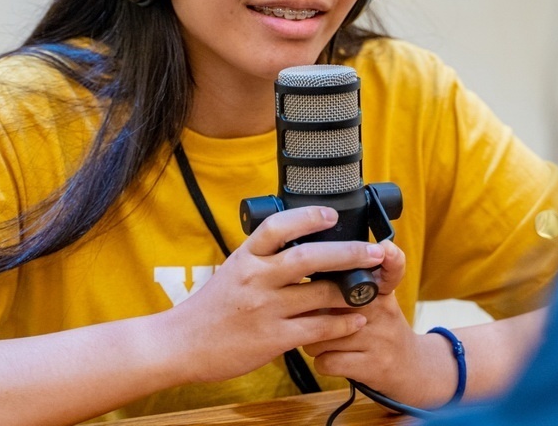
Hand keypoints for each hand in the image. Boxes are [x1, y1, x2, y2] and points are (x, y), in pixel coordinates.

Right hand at [162, 206, 384, 384]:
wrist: (182, 343)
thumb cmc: (210, 307)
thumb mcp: (233, 269)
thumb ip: (262, 256)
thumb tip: (296, 238)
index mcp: (245, 257)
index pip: (278, 227)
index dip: (307, 217)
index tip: (332, 214)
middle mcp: (256, 279)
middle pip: (308, 257)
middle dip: (348, 253)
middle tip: (374, 250)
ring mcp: (265, 309)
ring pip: (319, 294)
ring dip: (351, 290)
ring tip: (374, 286)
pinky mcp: (273, 339)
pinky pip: (316, 328)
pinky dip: (341, 324)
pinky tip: (356, 319)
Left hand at [303, 241, 457, 408]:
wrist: (410, 368)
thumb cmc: (380, 328)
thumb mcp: (377, 300)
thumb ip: (348, 285)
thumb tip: (305, 275)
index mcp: (382, 291)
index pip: (392, 269)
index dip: (390, 258)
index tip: (385, 248)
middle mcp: (383, 311)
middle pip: (330, 302)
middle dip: (311, 310)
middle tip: (314, 314)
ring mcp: (379, 339)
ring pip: (320, 335)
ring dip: (313, 340)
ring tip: (325, 339)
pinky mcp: (373, 366)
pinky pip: (325, 361)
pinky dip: (321, 362)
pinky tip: (332, 357)